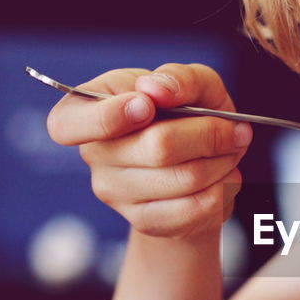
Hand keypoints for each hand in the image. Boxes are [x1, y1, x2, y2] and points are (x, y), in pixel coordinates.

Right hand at [46, 63, 250, 240]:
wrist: (198, 160)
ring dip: (223, 161)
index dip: (109, 117)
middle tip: (233, 129)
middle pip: (157, 148)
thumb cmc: (186, 112)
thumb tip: (155, 89)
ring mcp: (116, 193)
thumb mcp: (189, 82)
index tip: (148, 106)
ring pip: (184, 178)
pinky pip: (194, 209)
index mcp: (85, 111)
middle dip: (209, 134)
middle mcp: (93, 154)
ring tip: (231, 150)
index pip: (67, 125)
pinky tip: (225, 175)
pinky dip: (224, 189)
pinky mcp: (145, 221)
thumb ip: (177, 77)